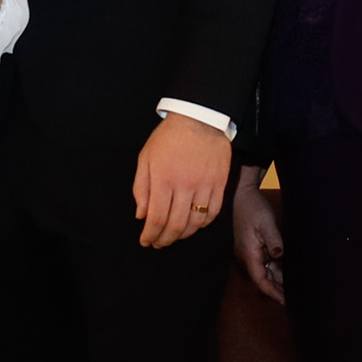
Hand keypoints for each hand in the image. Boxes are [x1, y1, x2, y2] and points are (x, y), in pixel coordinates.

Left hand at [131, 114, 233, 248]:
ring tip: (174, 236)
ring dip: (183, 235)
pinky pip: (213, 212)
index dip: (150, 235)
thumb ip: (141, 188)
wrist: (199, 118)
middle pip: (176, 225)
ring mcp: (204, 185)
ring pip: (196, 223)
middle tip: (159, 243)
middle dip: (165, 240)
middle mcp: (185, 186)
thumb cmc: (169, 138)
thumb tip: (141, 215)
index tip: (146, 241)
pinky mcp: (220, 184)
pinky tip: (194, 225)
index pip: (156, 218)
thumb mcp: (146, 158)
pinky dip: (203, 224)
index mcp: (163, 179)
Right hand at [228, 177, 285, 302]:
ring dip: (279, 281)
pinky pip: (267, 263)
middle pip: (265, 280)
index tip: (286, 303)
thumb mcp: (266, 222)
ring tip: (297, 289)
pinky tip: (290, 273)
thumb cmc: (253, 208)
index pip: (261, 281)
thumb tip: (279, 255)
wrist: (241, 195)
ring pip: (267, 272)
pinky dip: (278, 270)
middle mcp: (249, 258)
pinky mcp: (256, 247)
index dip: (273, 293)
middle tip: (297, 300)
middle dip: (278, 290)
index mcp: (250, 255)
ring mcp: (252, 253)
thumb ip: (274, 239)